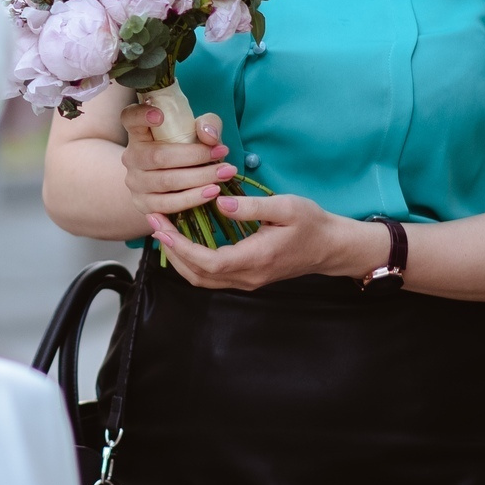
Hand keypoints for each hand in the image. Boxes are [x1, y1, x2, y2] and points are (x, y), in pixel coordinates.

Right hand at [119, 104, 235, 220]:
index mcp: (139, 133)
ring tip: (224, 174)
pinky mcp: (143, 205)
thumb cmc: (185, 150)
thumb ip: (206, 125)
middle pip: (158, 156)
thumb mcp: (197, 132)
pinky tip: (211, 193)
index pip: (129, 118)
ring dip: (199, 178)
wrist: (173, 184)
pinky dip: (192, 199)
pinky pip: (168, 204)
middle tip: (222, 152)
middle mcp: (132, 157)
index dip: (141, 115)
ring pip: (166, 182)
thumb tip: (210, 137)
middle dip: (195, 156)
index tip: (160, 115)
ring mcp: (135, 182)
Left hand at [146, 191, 377, 291]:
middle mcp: (248, 276)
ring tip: (164, 230)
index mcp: (255, 258)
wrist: (331, 247)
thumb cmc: (312, 223)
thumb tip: (220, 203)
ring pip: (202, 279)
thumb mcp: (285, 207)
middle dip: (171, 250)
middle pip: (197, 274)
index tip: (161, 225)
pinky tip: (185, 239)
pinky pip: (211, 276)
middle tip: (154, 221)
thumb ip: (251, 206)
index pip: (207, 261)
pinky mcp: (247, 278)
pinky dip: (192, 260)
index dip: (179, 247)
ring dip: (179, 257)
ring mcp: (247, 281)